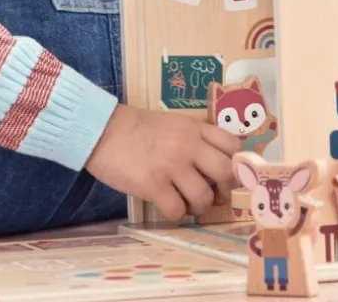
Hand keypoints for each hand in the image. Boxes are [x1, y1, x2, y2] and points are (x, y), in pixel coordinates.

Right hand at [85, 104, 241, 220]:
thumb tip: (213, 166)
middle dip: (224, 189)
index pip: (232, 145)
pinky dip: (176, 213)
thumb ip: (194, 138)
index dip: (235, 163)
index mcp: (193, 128)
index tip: (226, 173)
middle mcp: (187, 146)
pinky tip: (167, 204)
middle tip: (212, 193)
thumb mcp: (172, 123)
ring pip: (204, 198)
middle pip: (226, 173)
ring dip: (198, 206)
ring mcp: (171, 166)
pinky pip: (178, 211)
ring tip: (186, 201)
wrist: (102, 130)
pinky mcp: (153, 185)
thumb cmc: (136, 128)